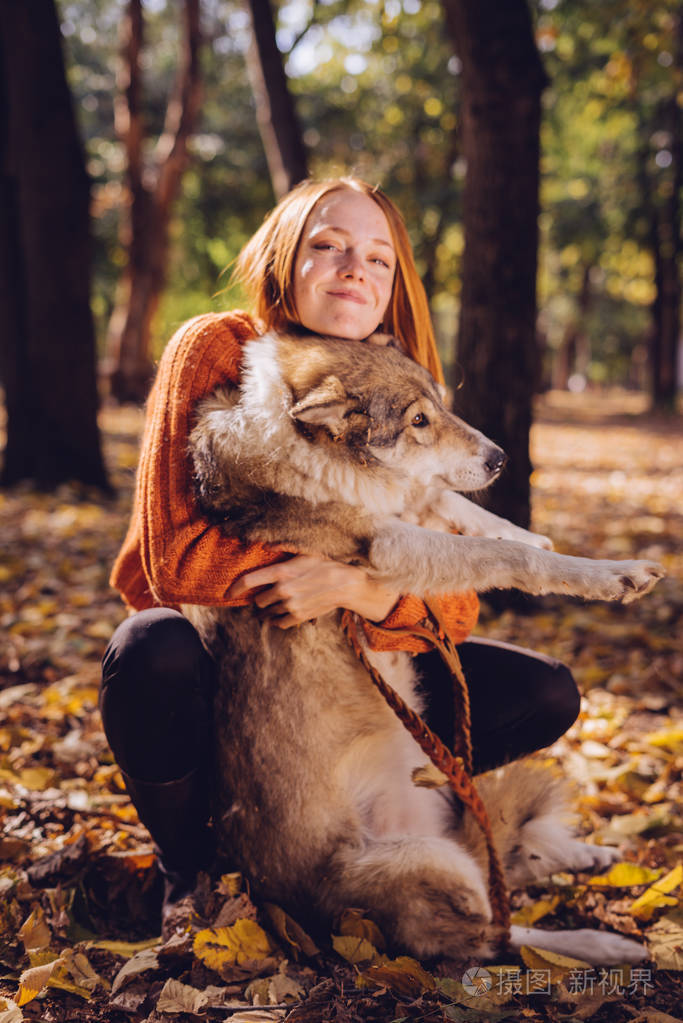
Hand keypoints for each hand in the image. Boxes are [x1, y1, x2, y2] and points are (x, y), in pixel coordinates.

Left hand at [225, 554, 399, 627]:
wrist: (346, 585)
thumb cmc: (326, 564)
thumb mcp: (305, 551)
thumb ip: (284, 547)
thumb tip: (267, 545)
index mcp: (281, 572)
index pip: (248, 581)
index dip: (235, 588)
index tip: (228, 594)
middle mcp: (283, 591)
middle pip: (258, 600)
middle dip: (259, 598)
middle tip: (265, 595)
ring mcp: (290, 606)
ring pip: (267, 613)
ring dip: (267, 610)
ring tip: (273, 605)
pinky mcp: (298, 617)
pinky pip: (279, 623)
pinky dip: (278, 620)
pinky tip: (282, 613)